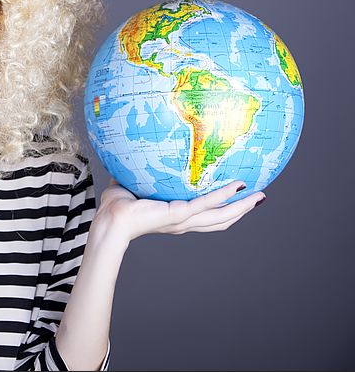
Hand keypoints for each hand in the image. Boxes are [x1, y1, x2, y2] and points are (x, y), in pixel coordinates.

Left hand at [95, 178, 265, 244]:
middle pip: (221, 220)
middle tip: (260, 198)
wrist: (110, 220)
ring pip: (221, 216)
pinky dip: (222, 195)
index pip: (206, 215)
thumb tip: (143, 149)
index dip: (224, 209)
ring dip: (241, 207)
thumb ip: (144, 171)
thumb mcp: (135, 183)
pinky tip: (237, 185)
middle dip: (242, 210)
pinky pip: (206, 204)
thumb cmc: (117, 205)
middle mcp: (183, 222)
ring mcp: (183, 220)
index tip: (239, 197)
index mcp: (176, 216)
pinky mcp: (178, 214)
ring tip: (259, 197)